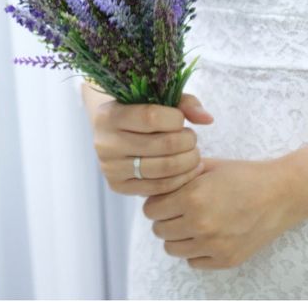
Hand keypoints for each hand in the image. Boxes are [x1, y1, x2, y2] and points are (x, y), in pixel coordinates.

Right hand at [81, 81, 213, 196]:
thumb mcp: (155, 99)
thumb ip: (183, 103)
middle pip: (161, 145)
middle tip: (192, 138)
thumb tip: (208, 119)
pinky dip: (181, 179)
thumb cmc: (138, 111)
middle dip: (187, 141)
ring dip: (188, 161)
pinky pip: (158, 188)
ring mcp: (110, 167)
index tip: (181, 119)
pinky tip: (189, 169)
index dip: (175, 119)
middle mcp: (105, 142)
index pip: (150, 117)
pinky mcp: (118, 186)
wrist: (112, 132)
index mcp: (108, 115)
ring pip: (162, 169)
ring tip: (193, 153)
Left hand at [143, 155, 292, 268]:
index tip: (163, 199)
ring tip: (189, 223)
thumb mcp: (206, 166)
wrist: (277, 194)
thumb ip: (179, 176)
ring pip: (171, 248)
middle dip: (163, 218)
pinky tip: (205, 235)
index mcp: (192, 198)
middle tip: (176, 210)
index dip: (154, 203)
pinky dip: (194, 250)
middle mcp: (199, 224)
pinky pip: (192, 261)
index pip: (151, 210)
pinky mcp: (225, 260)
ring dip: (176, 236)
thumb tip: (155, 183)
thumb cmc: (242, 176)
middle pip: (159, 230)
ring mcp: (212, 245)